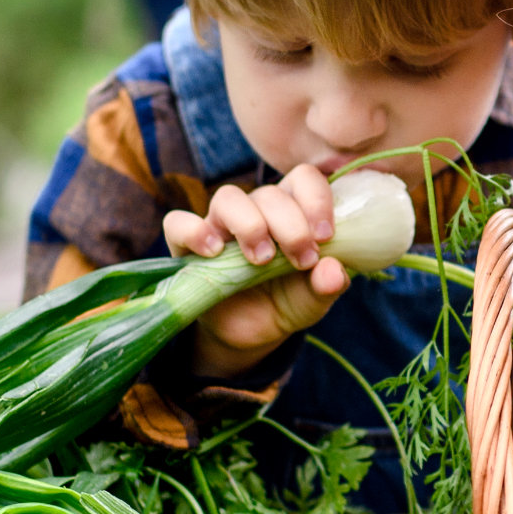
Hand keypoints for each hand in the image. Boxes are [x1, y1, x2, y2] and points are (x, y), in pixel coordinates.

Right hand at [163, 164, 348, 377]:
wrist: (252, 334)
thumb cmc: (286, 302)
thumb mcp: (313, 300)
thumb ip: (327, 285)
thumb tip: (334, 271)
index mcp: (293, 210)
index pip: (304, 179)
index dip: (316, 201)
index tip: (325, 237)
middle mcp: (256, 210)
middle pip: (269, 194)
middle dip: (290, 226)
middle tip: (301, 259)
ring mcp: (220, 225)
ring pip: (228, 198)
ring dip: (249, 225)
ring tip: (261, 259)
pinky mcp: (187, 246)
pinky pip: (178, 223)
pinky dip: (194, 231)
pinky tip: (214, 253)